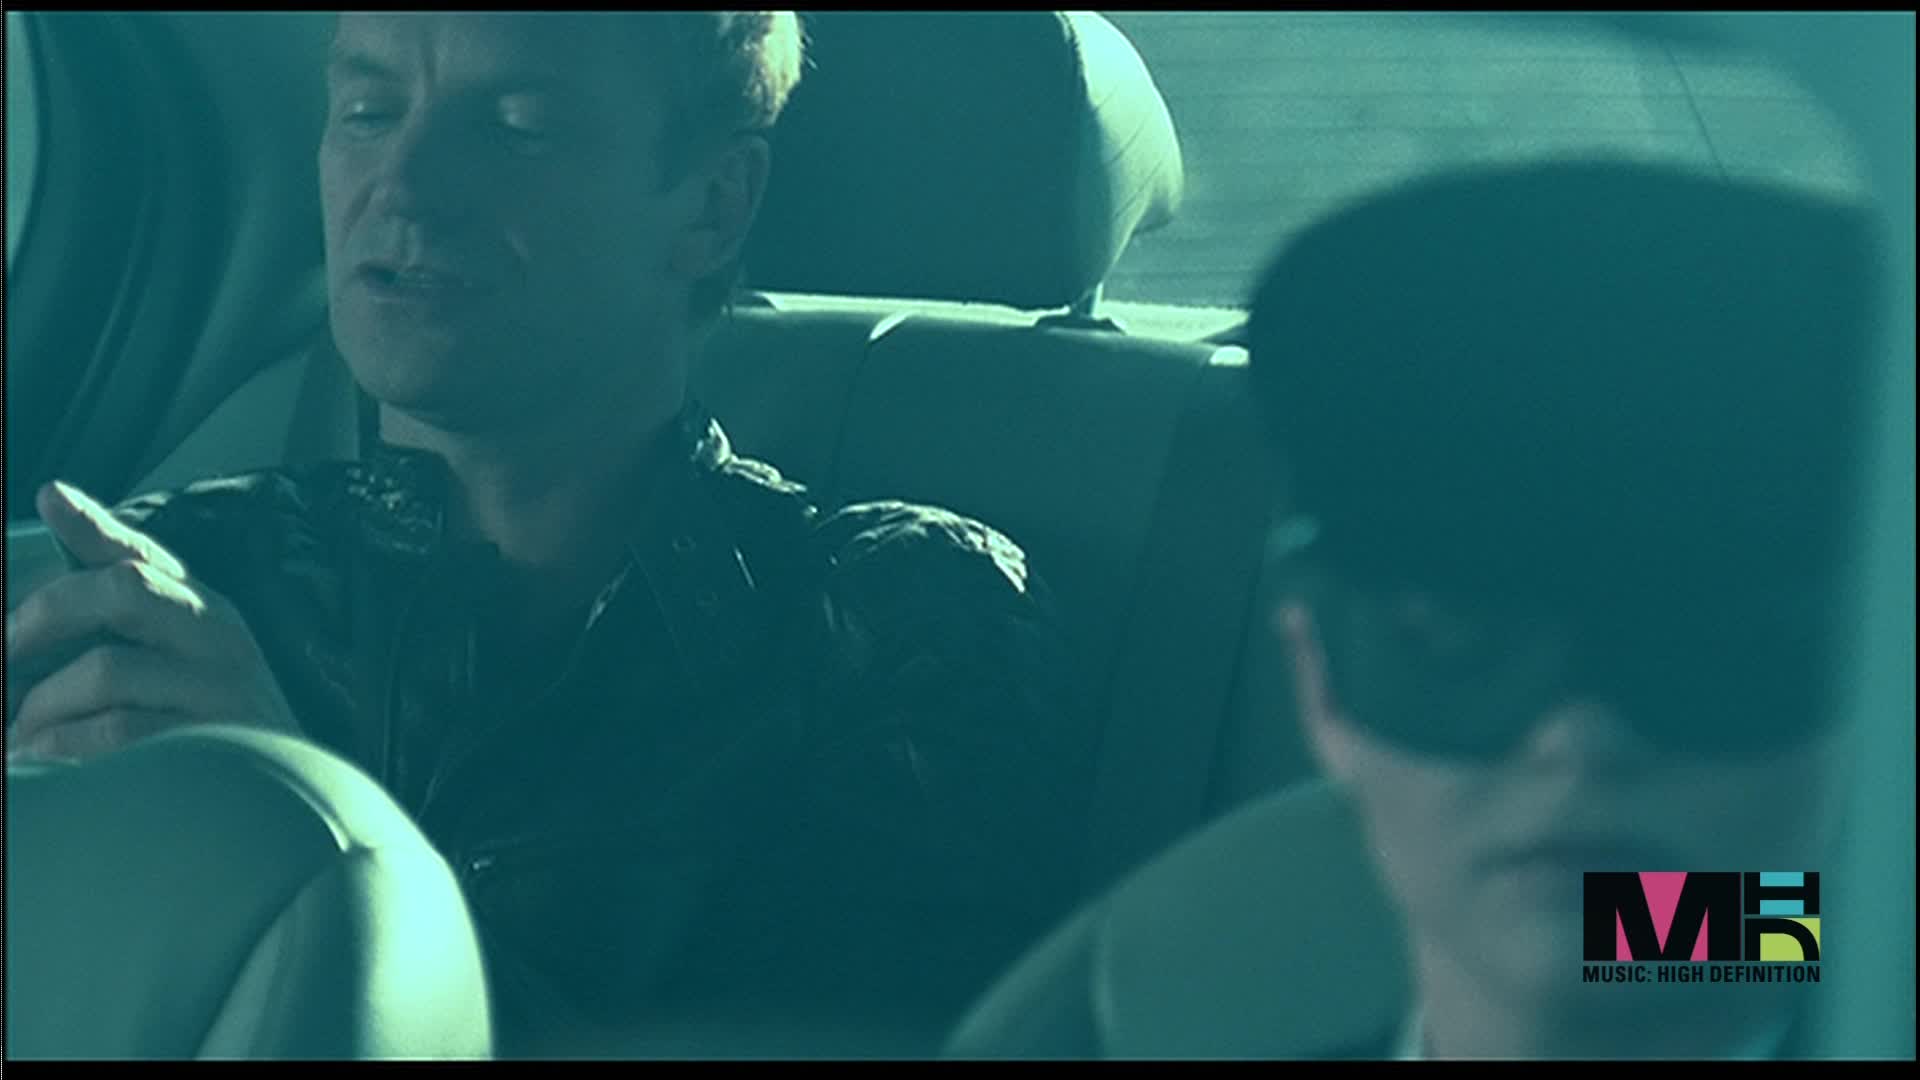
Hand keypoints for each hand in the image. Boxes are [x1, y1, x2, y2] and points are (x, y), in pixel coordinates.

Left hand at [6, 480, 298, 764]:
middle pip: (125, 590)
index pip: (147, 554)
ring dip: (43, 705)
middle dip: (45, 615)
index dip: (95, 525)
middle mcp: (219, 638)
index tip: (50, 498)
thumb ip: (127, 607)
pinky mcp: (210, 743)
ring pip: (106, 670)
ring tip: (22, 734)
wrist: (287, 798)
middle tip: (6, 651)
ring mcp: (219, 689)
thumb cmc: (214, 726)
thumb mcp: (185, 658)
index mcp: (207, 609)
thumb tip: (52, 509)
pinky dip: (62, 746)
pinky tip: (44, 758)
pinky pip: (114, 732)